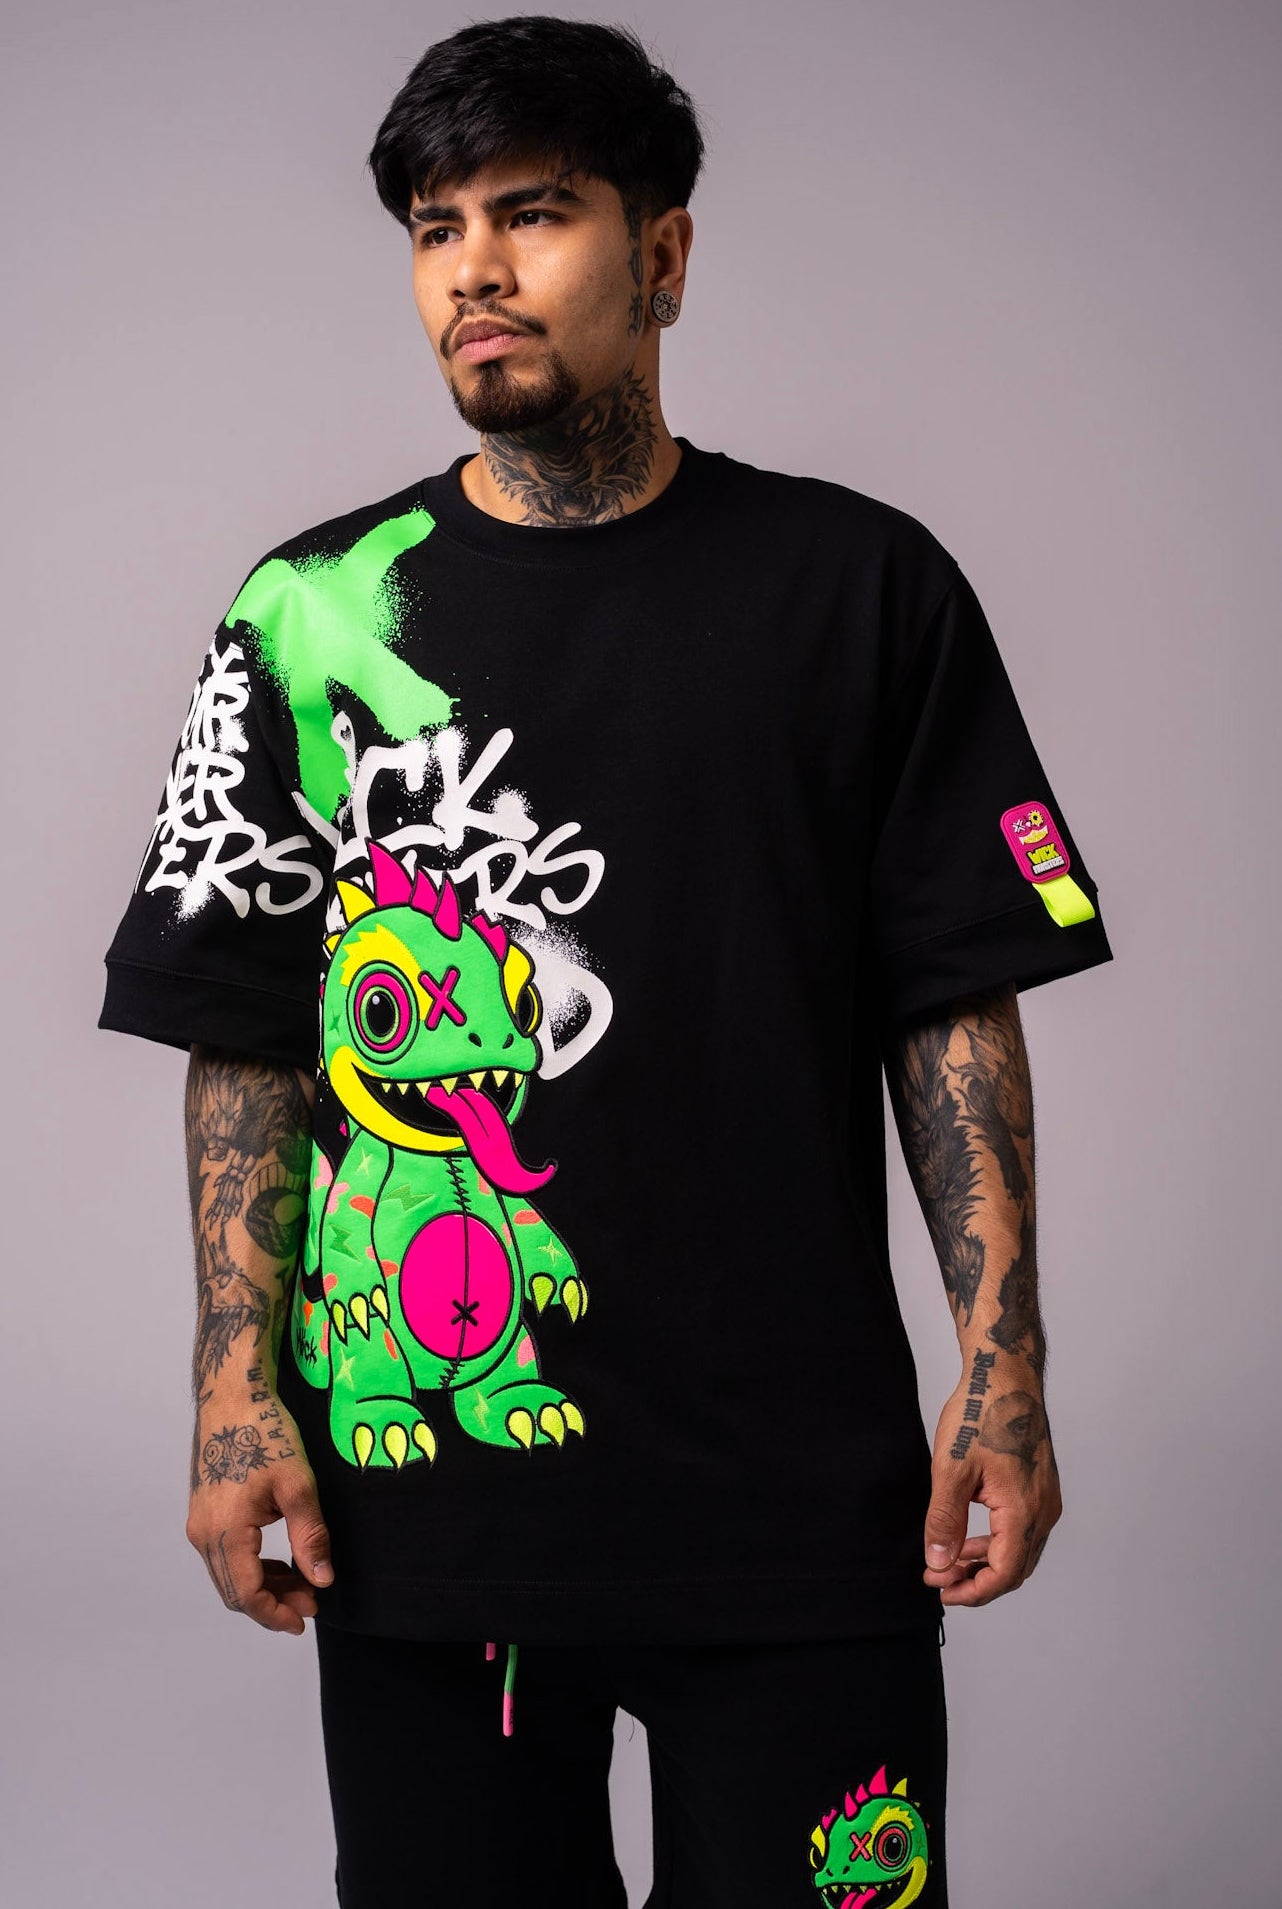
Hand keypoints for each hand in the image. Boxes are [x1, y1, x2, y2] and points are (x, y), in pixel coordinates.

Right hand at [187, 1400, 333, 1634]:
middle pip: (235, 1590)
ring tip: (303, 1582)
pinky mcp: (204, 1512)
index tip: (304, 1622)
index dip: (275, 1615)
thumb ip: (309, 1537)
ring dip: (264, 1586)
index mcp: (224, 1532)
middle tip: (313, 1601)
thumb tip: (322, 1580)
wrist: (233, 1395)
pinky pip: (226, 1555)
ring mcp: (199, 1522)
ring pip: (229, 1575)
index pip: (247, 1595)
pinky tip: (281, 1561)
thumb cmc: (265, 1432)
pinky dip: (252, 1566)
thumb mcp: (298, 1485)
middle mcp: (202, 1534)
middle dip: (273, 1603)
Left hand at [922, 1367, 1061, 1606]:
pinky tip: (969, 1536)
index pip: (1004, 1574)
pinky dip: (997, 1543)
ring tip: (949, 1561)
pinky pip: (1022, 1531)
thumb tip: (939, 1563)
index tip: (941, 1590)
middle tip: (939, 1579)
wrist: (1006, 1376)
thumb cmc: (981, 1414)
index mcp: (1024, 1510)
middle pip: (1015, 1569)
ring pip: (1020, 1551)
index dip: (972, 1591)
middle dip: (977, 1582)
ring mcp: (1046, 1500)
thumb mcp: (951, 1470)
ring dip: (986, 1563)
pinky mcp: (1041, 1489)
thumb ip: (944, 1521)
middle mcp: (1043, 1511)